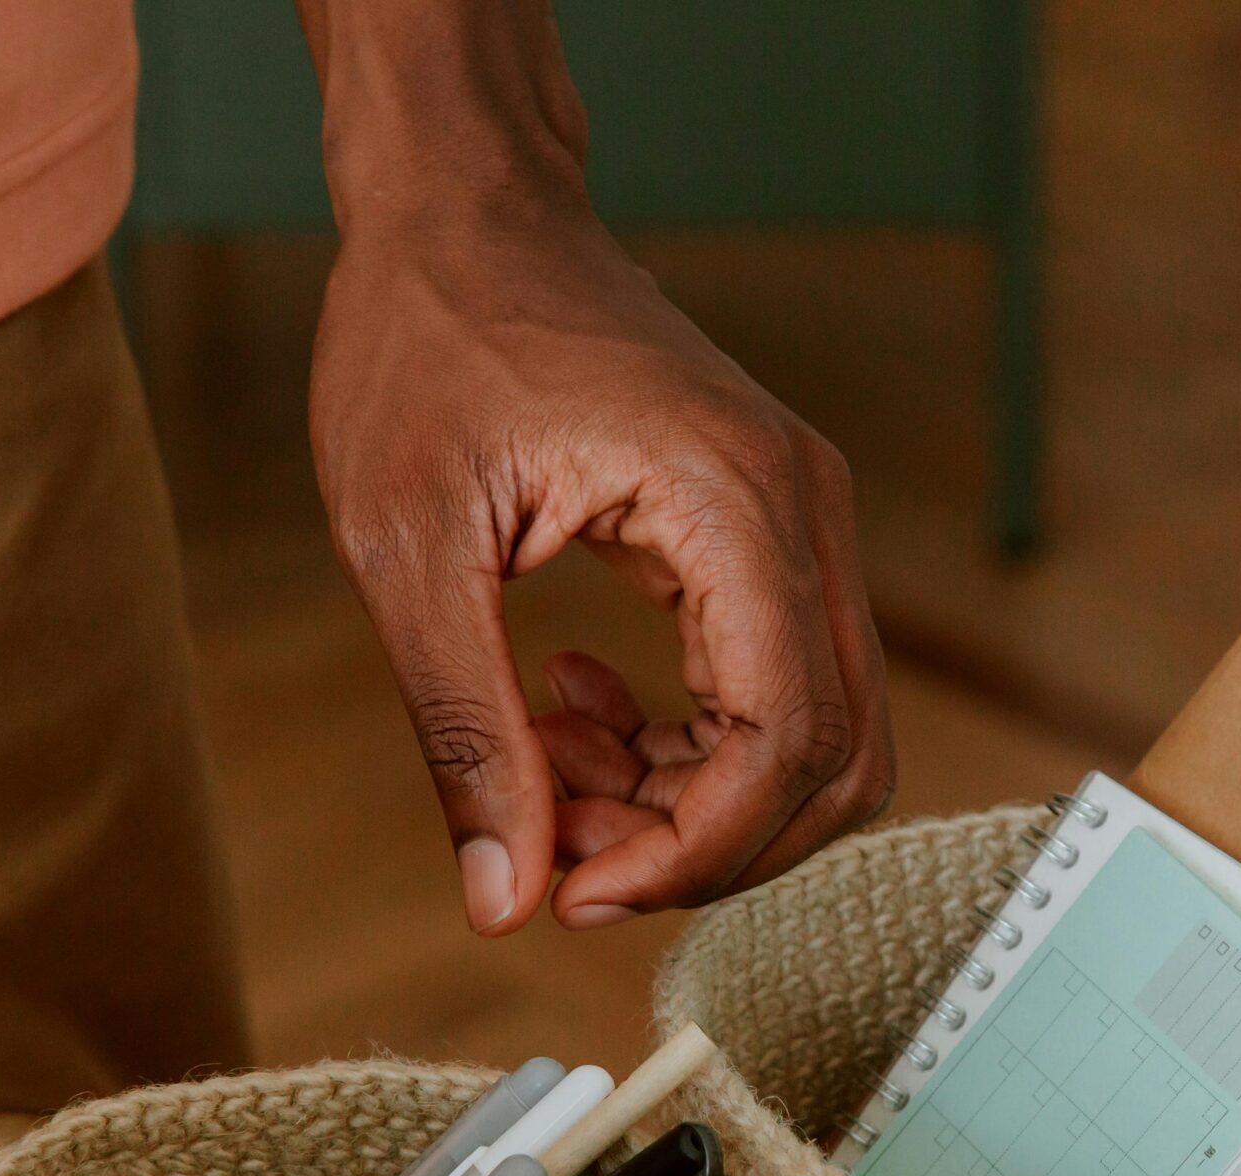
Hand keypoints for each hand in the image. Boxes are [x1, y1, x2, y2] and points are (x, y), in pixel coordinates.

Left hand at [299, 5, 894, 935]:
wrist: (466, 212)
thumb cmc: (428, 339)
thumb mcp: (407, 545)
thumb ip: (465, 729)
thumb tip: (503, 896)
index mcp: (737, 505)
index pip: (787, 740)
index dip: (692, 851)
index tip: (571, 889)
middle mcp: (805, 515)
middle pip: (833, 761)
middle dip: (701, 843)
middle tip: (562, 852)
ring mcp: (801, 523)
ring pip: (813, 737)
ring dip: (691, 801)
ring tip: (551, 776)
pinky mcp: (769, 536)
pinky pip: (774, 688)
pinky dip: (686, 743)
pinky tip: (575, 708)